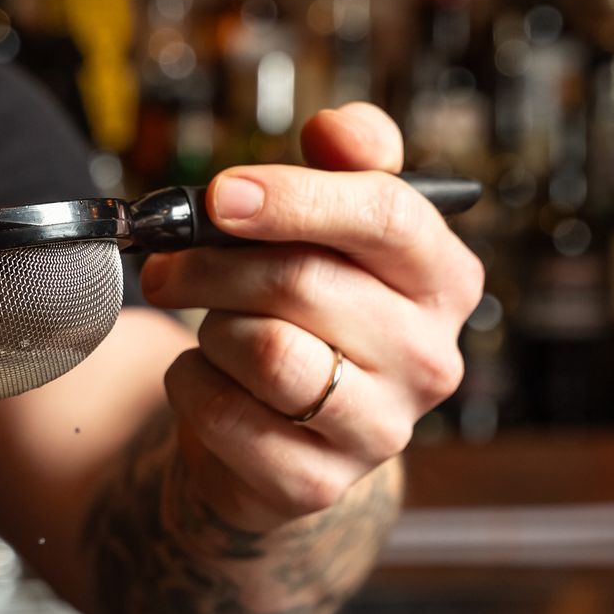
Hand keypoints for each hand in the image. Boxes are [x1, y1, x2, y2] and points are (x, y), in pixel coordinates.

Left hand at [135, 105, 485, 531]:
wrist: (284, 431)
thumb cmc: (308, 308)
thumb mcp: (335, 224)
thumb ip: (349, 160)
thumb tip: (337, 130)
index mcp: (444, 279)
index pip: (386, 216)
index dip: (295, 196)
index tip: (221, 194)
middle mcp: (430, 358)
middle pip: (304, 281)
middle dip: (214, 263)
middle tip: (170, 263)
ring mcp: (378, 429)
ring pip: (262, 349)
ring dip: (209, 327)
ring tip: (211, 327)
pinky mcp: (315, 484)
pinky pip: (221, 412)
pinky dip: (190, 385)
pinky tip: (207, 379)